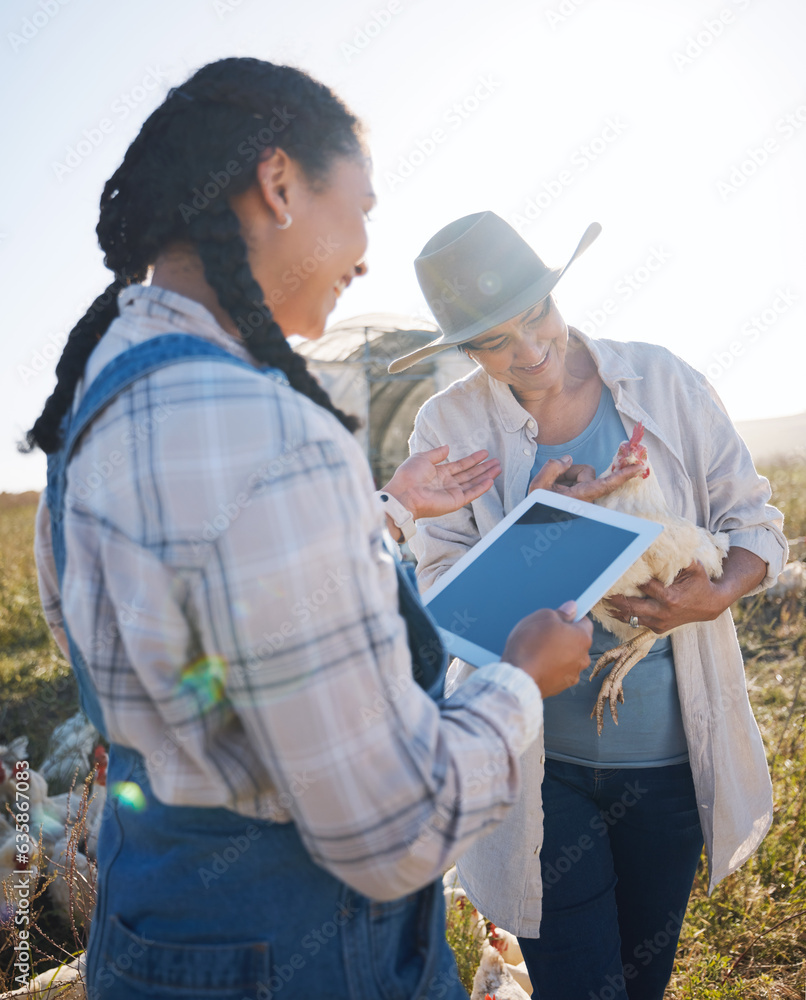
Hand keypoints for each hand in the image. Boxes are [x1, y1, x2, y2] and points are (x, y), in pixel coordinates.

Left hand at [382, 445, 500, 520]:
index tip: (485, 453)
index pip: (460, 465)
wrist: (404, 494)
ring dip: (486, 476)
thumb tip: (447, 447)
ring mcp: (452, 493)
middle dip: (484, 468)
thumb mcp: (422, 458)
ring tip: (498, 468)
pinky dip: (481, 488)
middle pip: (470, 474)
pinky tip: (491, 480)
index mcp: (439, 473)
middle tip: (497, 461)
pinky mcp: (455, 502)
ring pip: (473, 483)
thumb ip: (436, 454)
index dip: (473, 459)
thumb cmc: (408, 476)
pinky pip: (471, 494)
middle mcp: (447, 483)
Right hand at [503, 602, 592, 697]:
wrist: (519, 677)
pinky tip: (536, 663)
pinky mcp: (561, 687)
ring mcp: (573, 675)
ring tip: (537, 650)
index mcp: (582, 638)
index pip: (585, 622)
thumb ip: (561, 612)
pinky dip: (551, 667)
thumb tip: (570, 609)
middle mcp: (582, 658)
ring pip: (567, 658)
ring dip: (557, 653)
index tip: (563, 616)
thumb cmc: (530, 646)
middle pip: (576, 642)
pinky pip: (559, 672)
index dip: (572, 617)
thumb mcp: (543, 617)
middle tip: (545, 633)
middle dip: (563, 636)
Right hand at [528, 455, 645, 501]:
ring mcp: (584, 499)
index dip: (624, 475)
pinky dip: (568, 483)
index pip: (606, 484)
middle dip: (571, 472)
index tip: (639, 468)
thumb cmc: (538, 507)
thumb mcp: (538, 486)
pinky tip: (557, 492)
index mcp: (579, 498)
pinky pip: (578, 481)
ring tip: (553, 490)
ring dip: (567, 478)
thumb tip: (568, 459)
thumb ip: (553, 467)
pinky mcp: (582, 497)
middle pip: (587, 472)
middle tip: (554, 483)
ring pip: (583, 475)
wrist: (536, 523)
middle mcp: (586, 499)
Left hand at [605, 561, 722, 633]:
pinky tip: (611, 609)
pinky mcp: (658, 629)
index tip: (616, 571)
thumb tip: (662, 540)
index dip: (629, 578)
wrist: (710, 605)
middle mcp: (663, 612)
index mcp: (670, 597)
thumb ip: (678, 558)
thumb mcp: (693, 567)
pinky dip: (624, 616)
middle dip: (615, 598)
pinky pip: (637, 623)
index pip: (644, 586)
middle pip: (632, 606)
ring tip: (600, 600)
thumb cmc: (700, 582)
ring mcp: (660, 623)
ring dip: (615, 609)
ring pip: (631, 617)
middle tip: (600, 589)